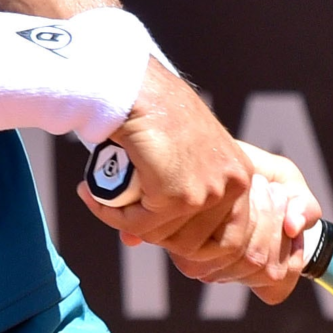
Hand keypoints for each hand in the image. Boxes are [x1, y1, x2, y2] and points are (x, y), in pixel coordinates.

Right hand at [75, 63, 324, 302]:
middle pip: (194, 246)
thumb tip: (138, 240)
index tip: (155, 230)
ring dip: (130, 224)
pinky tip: (92, 195)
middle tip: (126, 215)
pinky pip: (139, 225)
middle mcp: (232, 186)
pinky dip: (112, 215)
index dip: (189, 245)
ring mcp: (207, 193)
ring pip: (164, 237)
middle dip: (156, 236)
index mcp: (240, 177)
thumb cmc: (153, 111)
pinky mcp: (177, 195)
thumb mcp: (177, 158)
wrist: (136, 86)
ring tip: (105, 200)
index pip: (228, 240)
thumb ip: (171, 200)